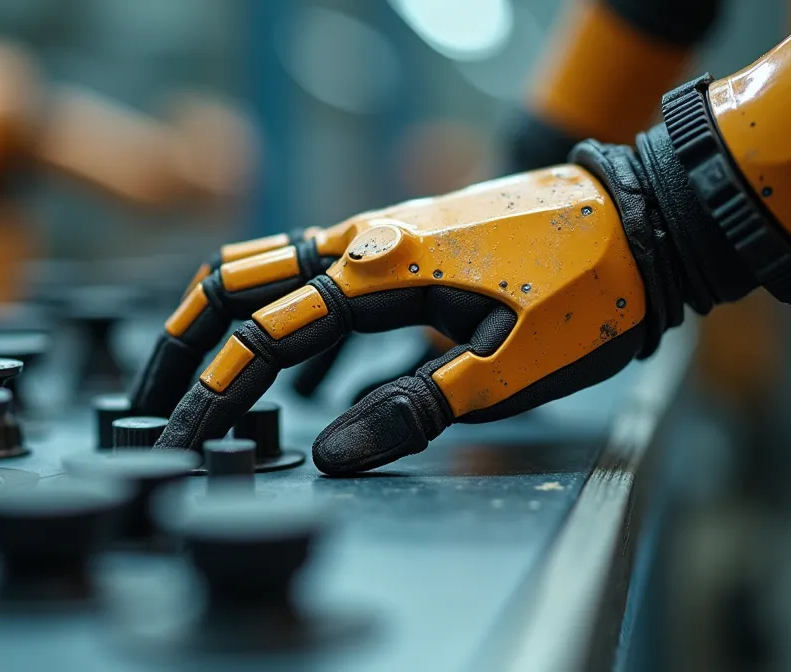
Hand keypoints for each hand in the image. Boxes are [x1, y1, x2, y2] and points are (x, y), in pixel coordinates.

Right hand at [131, 164, 652, 473]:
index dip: (221, 394)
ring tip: (197, 379)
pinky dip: (286, 317)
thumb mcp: (504, 373)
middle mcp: (366, 240)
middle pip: (239, 280)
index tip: (186, 440)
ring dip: (223, 320)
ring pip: (270, 265)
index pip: (269, 338)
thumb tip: (329, 452)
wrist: (644, 221)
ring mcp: (383, 233)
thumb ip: (410, 410)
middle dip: (184, 342)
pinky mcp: (404, 240)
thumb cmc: (586, 298)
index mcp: (381, 274)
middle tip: (147, 401)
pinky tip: (301, 376)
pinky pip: (319, 272)